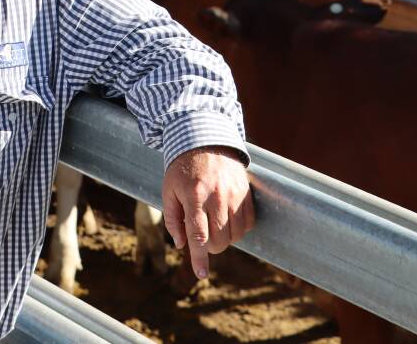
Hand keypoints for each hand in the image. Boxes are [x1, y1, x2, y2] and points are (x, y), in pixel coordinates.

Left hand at [162, 145, 254, 279]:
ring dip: (224, 239)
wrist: (206, 142)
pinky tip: (227, 220)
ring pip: (235, 235)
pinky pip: (248, 224)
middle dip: (209, 248)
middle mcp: (217, 196)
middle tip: (202, 239)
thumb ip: (172, 219)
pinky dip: (238, 230)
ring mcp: (234, 195)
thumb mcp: (168, 191)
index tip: (201, 274)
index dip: (200, 257)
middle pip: (219, 239)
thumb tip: (181, 245)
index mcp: (194, 195)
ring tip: (213, 225)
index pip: (198, 235)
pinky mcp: (247, 193)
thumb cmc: (182, 170)